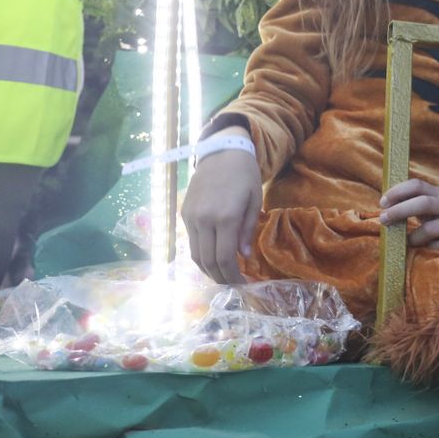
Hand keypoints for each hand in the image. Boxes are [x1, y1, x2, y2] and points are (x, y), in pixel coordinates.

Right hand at [182, 127, 261, 284]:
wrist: (221, 151)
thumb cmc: (244, 175)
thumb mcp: (255, 201)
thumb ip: (248, 230)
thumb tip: (244, 257)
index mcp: (226, 217)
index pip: (225, 258)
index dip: (232, 276)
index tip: (242, 285)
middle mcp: (204, 220)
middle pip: (208, 261)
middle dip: (220, 278)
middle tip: (232, 286)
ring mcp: (191, 218)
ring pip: (195, 255)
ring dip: (208, 270)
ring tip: (222, 276)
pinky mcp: (184, 214)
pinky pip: (191, 242)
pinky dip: (201, 255)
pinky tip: (212, 258)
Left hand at [378, 178, 438, 251]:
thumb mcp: (433, 205)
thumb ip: (412, 203)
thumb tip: (383, 209)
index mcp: (438, 193)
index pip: (417, 185)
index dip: (398, 191)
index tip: (382, 203)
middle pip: (423, 203)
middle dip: (400, 211)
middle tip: (384, 220)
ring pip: (430, 230)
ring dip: (413, 238)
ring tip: (408, 242)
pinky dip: (430, 249)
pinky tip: (427, 249)